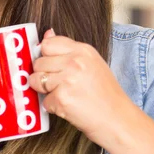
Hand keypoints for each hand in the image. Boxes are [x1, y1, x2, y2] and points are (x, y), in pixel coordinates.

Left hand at [29, 28, 132, 144]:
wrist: (118, 120)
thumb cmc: (105, 94)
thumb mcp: (92, 63)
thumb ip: (68, 50)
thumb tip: (47, 34)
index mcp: (83, 50)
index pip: (47, 43)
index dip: (46, 56)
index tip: (51, 65)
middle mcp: (74, 62)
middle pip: (38, 62)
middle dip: (43, 75)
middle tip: (60, 84)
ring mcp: (67, 80)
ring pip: (35, 80)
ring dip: (45, 91)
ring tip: (65, 95)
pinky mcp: (61, 98)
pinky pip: (44, 101)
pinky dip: (53, 107)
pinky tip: (69, 106)